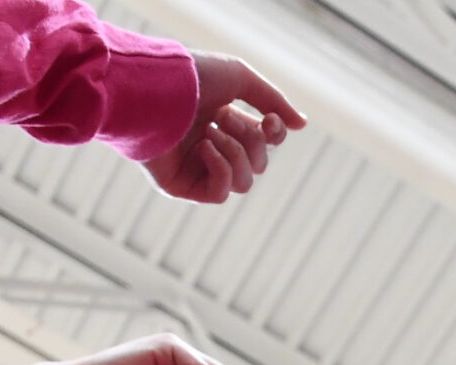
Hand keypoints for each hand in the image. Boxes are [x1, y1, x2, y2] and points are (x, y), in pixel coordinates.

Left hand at [142, 52, 304, 203]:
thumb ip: (273, 101)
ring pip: (244, 182)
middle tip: (223, 119)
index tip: (270, 121)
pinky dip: (220, 170)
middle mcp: (211, 146)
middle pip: (258, 163)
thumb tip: (302, 124)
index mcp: (223, 121)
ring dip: (235, 155)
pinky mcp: (181, 187)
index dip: (274, 135)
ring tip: (210, 133)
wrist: (153, 91)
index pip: (265, 141)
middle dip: (249, 141)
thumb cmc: (192, 80)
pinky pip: (221, 194)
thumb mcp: (241, 79)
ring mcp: (195, 169)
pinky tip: (203, 148)